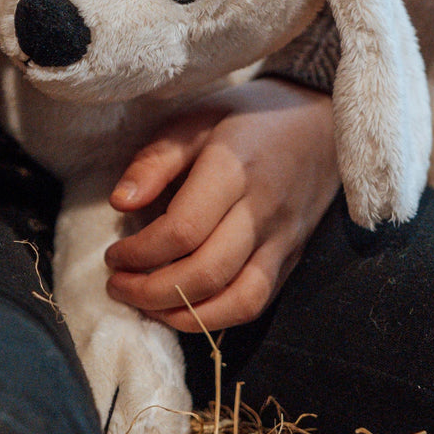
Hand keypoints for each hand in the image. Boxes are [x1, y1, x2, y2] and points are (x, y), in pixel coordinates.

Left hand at [104, 78, 339, 331]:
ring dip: (184, 315)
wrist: (320, 122)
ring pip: (237, 300)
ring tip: (145, 306)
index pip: (184, 229)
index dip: (141, 252)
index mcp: (234, 167)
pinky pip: (257, 302)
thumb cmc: (246, 115)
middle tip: (118, 286)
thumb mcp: (195, 118)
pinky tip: (182, 309)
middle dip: (153, 291)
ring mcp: (283, 239)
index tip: (113, 254)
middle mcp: (262, 210)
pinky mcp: (292, 259)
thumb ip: (156, 160)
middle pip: (207, 272)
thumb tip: (119, 203)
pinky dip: (216, 318)